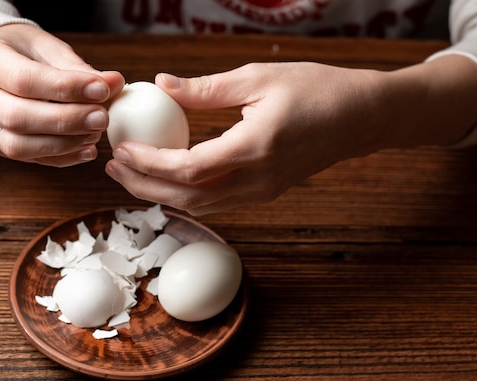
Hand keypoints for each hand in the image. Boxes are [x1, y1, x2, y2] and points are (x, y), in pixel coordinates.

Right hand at [0, 24, 124, 166]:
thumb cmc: (24, 51)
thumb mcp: (47, 47)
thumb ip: (78, 68)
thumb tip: (114, 84)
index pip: (24, 80)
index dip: (66, 89)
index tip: (101, 90)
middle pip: (18, 117)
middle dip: (66, 121)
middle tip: (102, 118)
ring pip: (18, 146)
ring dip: (63, 144)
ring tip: (94, 135)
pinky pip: (27, 159)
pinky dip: (60, 158)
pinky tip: (86, 150)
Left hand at [105, 57, 476, 214]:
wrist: (362, 118)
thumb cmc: (317, 90)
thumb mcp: (258, 78)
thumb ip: (206, 89)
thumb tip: (162, 85)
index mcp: (255, 147)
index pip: (190, 168)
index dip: (150, 163)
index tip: (121, 148)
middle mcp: (257, 179)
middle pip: (189, 197)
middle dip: (144, 186)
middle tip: (113, 167)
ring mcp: (262, 192)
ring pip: (202, 206)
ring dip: (161, 193)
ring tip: (131, 174)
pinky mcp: (265, 192)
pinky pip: (218, 202)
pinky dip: (186, 194)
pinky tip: (169, 178)